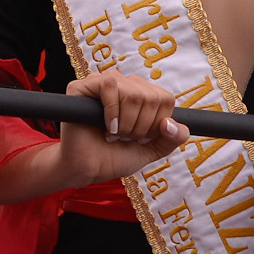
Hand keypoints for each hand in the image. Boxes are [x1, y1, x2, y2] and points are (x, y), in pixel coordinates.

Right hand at [54, 71, 186, 184]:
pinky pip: (109, 85)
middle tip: (124, 138)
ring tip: (114, 135)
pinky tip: (107, 128)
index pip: (165, 99)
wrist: (88, 170)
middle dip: (140, 127)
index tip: (140, 139)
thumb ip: (173, 138)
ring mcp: (102, 83)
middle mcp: (124, 84)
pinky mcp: (81, 87)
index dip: (156, 125)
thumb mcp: (153, 149)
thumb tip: (171, 123)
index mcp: (143, 94)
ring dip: (126, 124)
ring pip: (132, 93)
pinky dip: (112, 111)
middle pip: (151, 97)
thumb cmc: (116, 157)